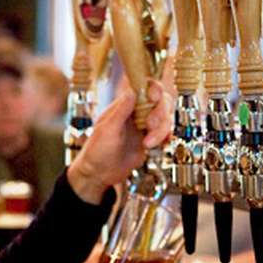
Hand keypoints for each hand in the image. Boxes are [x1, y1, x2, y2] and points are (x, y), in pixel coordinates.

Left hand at [66, 79, 172, 203]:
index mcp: (124, 105)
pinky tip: (156, 146)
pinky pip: (166, 133)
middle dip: (160, 114)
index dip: (154, 89)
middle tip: (149, 126)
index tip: (154, 97)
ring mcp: (144, 126)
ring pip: (166, 119)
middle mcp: (136, 113)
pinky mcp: (150, 139)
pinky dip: (165, 138)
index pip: (144, 87)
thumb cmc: (96, 152)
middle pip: (161, 102)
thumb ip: (121, 111)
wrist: (99, 175)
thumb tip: (132, 92)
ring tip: (147, 144)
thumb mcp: (107, 130)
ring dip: (161, 131)